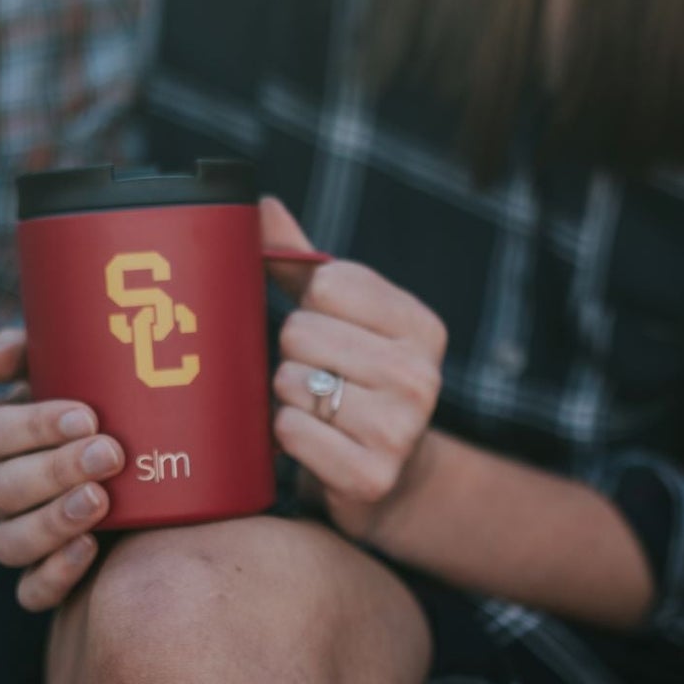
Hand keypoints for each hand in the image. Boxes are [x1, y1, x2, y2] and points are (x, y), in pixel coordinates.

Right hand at [0, 328, 121, 610]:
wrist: (154, 460)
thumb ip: (26, 350)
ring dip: (53, 522)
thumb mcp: (71, 365)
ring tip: (100, 502)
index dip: (34, 427)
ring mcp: (18, 536)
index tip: (87, 415)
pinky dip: (56, 575)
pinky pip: (32, 592)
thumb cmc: (104, 398)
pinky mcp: (46, 577)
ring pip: (9, 544)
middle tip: (110, 454)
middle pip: (1, 490)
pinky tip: (90, 549)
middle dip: (56, 471)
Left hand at [264, 198, 445, 542]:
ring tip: (316, 409)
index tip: (326, 330)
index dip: (308, 306)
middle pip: (301, 331)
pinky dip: (285, 436)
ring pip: (290, 382)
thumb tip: (262, 204)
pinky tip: (314, 442)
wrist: (395, 479)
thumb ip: (303, 262)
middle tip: (316, 376)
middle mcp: (421, 374)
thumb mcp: (342, 319)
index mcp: (420, 325)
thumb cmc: (355, 382)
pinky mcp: (371, 475)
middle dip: (292, 354)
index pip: (327, 283)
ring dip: (286, 397)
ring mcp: (401, 428)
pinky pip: (291, 430)